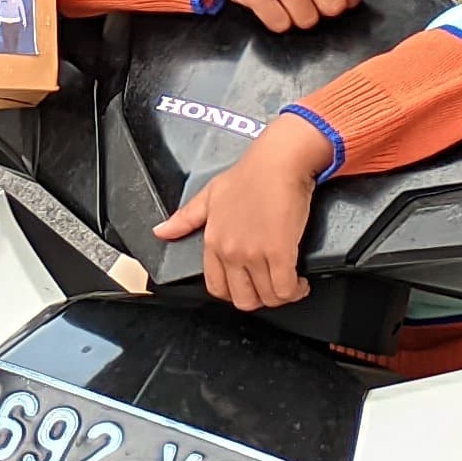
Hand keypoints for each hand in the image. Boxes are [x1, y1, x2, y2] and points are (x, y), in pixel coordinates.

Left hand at [154, 119, 331, 309]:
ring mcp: (254, 253)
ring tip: (290, 283)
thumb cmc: (250, 174)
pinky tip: (300, 281)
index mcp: (213, 241)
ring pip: (267, 297)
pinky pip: (285, 289)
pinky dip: (295, 290)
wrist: (279, 161)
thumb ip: (185, 218)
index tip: (249, 285)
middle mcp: (230, 251)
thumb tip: (161, 231)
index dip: (236, 292)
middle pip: (243, 299)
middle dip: (260, 299)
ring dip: (281, 295)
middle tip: (271, 286)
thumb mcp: (209, 194)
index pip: (216, 287)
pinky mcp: (280, 251)